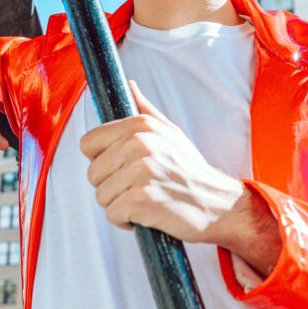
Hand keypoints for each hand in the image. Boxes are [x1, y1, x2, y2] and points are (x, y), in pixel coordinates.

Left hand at [80, 81, 281, 280]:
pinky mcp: (141, 199)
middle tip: (140, 188)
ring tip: (147, 200)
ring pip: (101, 196)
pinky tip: (148, 215)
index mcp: (140, 125)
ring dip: (120, 205)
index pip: (88, 143)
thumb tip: (128, 85)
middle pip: (92, 173)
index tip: (121, 168)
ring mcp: (140, 171)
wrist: (219, 204)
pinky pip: (112, 215)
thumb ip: (144, 110)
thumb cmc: (191, 172)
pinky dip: (127, 222)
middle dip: (112, 186)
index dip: (101, 160)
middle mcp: (138, 143)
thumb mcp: (171, 133)